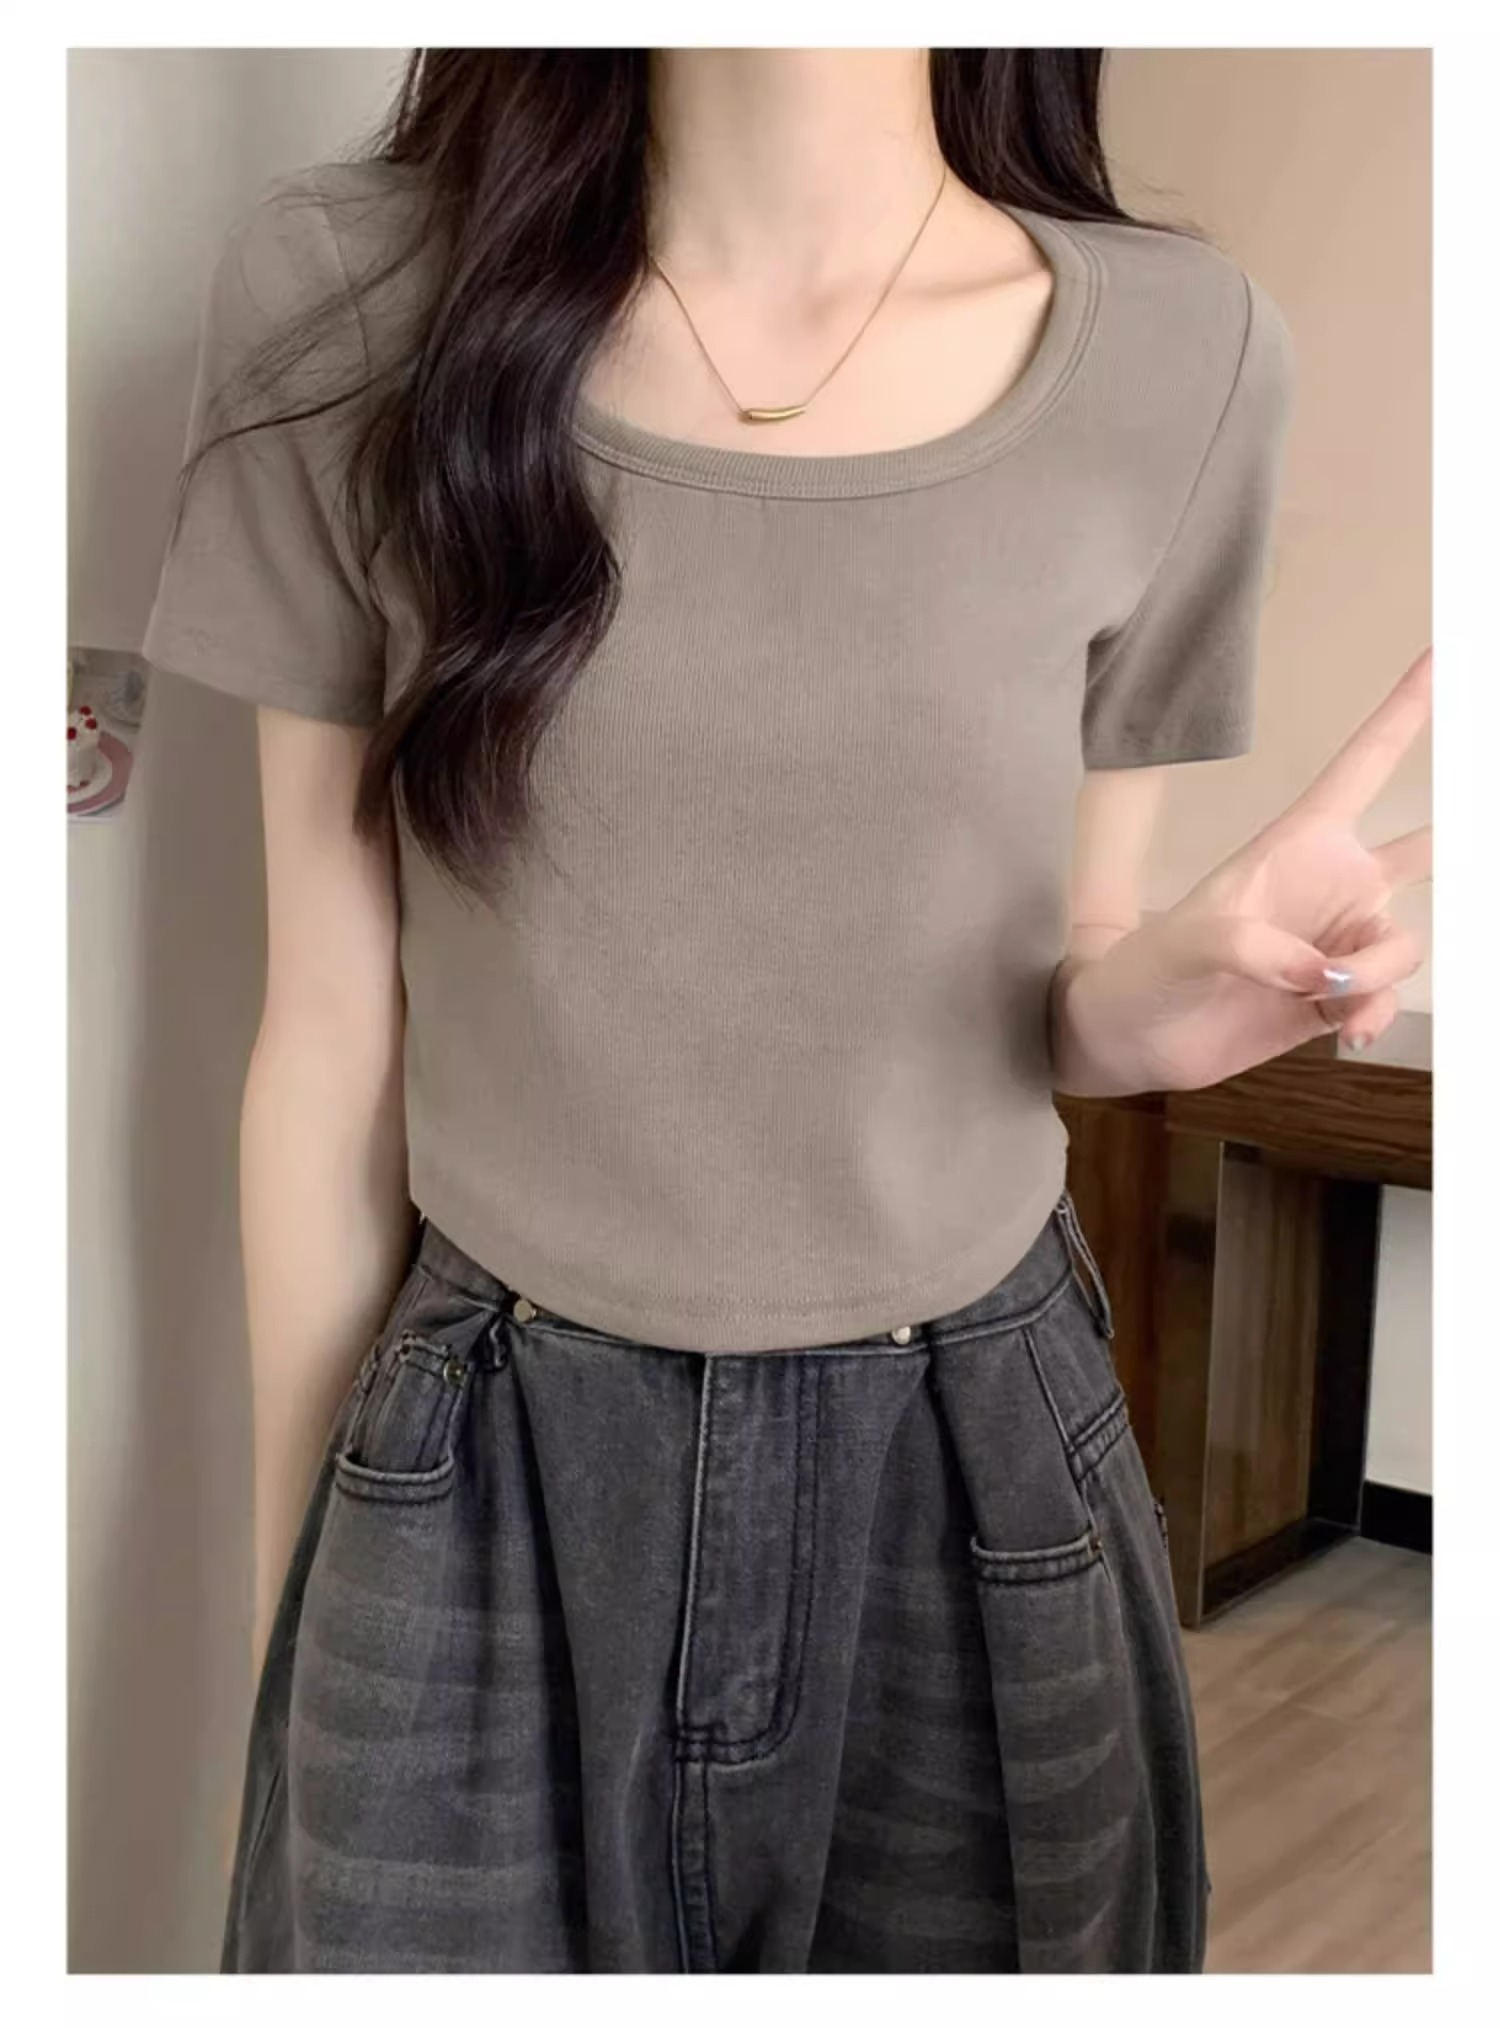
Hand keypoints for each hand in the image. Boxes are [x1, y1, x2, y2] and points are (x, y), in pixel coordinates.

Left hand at [1055, 647, 1431, 1092]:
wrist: (1129, 1037)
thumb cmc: (1143, 969)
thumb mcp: (1187, 942)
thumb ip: (1257, 948)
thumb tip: (1324, 974)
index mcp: (1295, 845)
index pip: (1364, 766)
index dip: (1406, 713)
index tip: (1444, 658)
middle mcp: (1327, 887)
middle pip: (1423, 850)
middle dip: (1464, 835)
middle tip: (1482, 824)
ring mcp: (1333, 942)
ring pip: (1401, 944)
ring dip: (1378, 973)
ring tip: (1329, 996)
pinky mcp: (1332, 996)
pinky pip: (1383, 998)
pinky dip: (1374, 1015)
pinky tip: (1347, 1031)